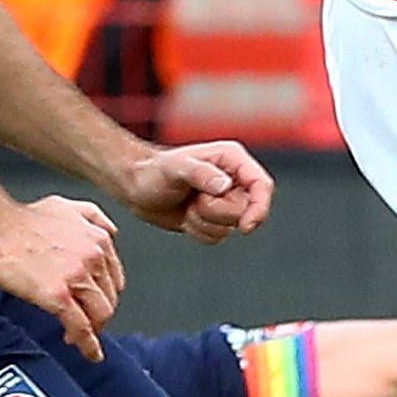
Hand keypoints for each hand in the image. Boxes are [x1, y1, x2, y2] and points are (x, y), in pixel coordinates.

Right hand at [0, 193, 125, 356]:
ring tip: (82, 337)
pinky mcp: (58, 295)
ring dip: (94, 330)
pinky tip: (89, 352)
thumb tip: (108, 232)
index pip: (115, 277)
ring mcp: (77, 277)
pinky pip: (81, 326)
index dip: (106, 294)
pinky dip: (88, 344)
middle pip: (110, 297)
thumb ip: (93, 218)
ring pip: (100, 313)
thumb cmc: (21, 219)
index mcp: (98, 239)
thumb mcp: (66, 207)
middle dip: (100, 314)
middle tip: (89, 323)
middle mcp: (94, 257)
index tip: (97, 302)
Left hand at [127, 140, 271, 241]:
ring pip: (230, 226)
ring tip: (187, 206)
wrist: (135, 187)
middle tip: (194, 200)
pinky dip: (198, 231)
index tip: (246, 227)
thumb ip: (200, 174)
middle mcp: (232, 180)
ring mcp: (224, 200)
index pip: (262, 185)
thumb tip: (225, 186)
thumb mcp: (175, 169)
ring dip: (204, 222)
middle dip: (216, 212)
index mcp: (232, 160)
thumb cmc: (153, 171)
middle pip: (246, 210)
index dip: (260, 207)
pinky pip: (217, 236)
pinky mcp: (213, 218)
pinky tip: (185, 217)